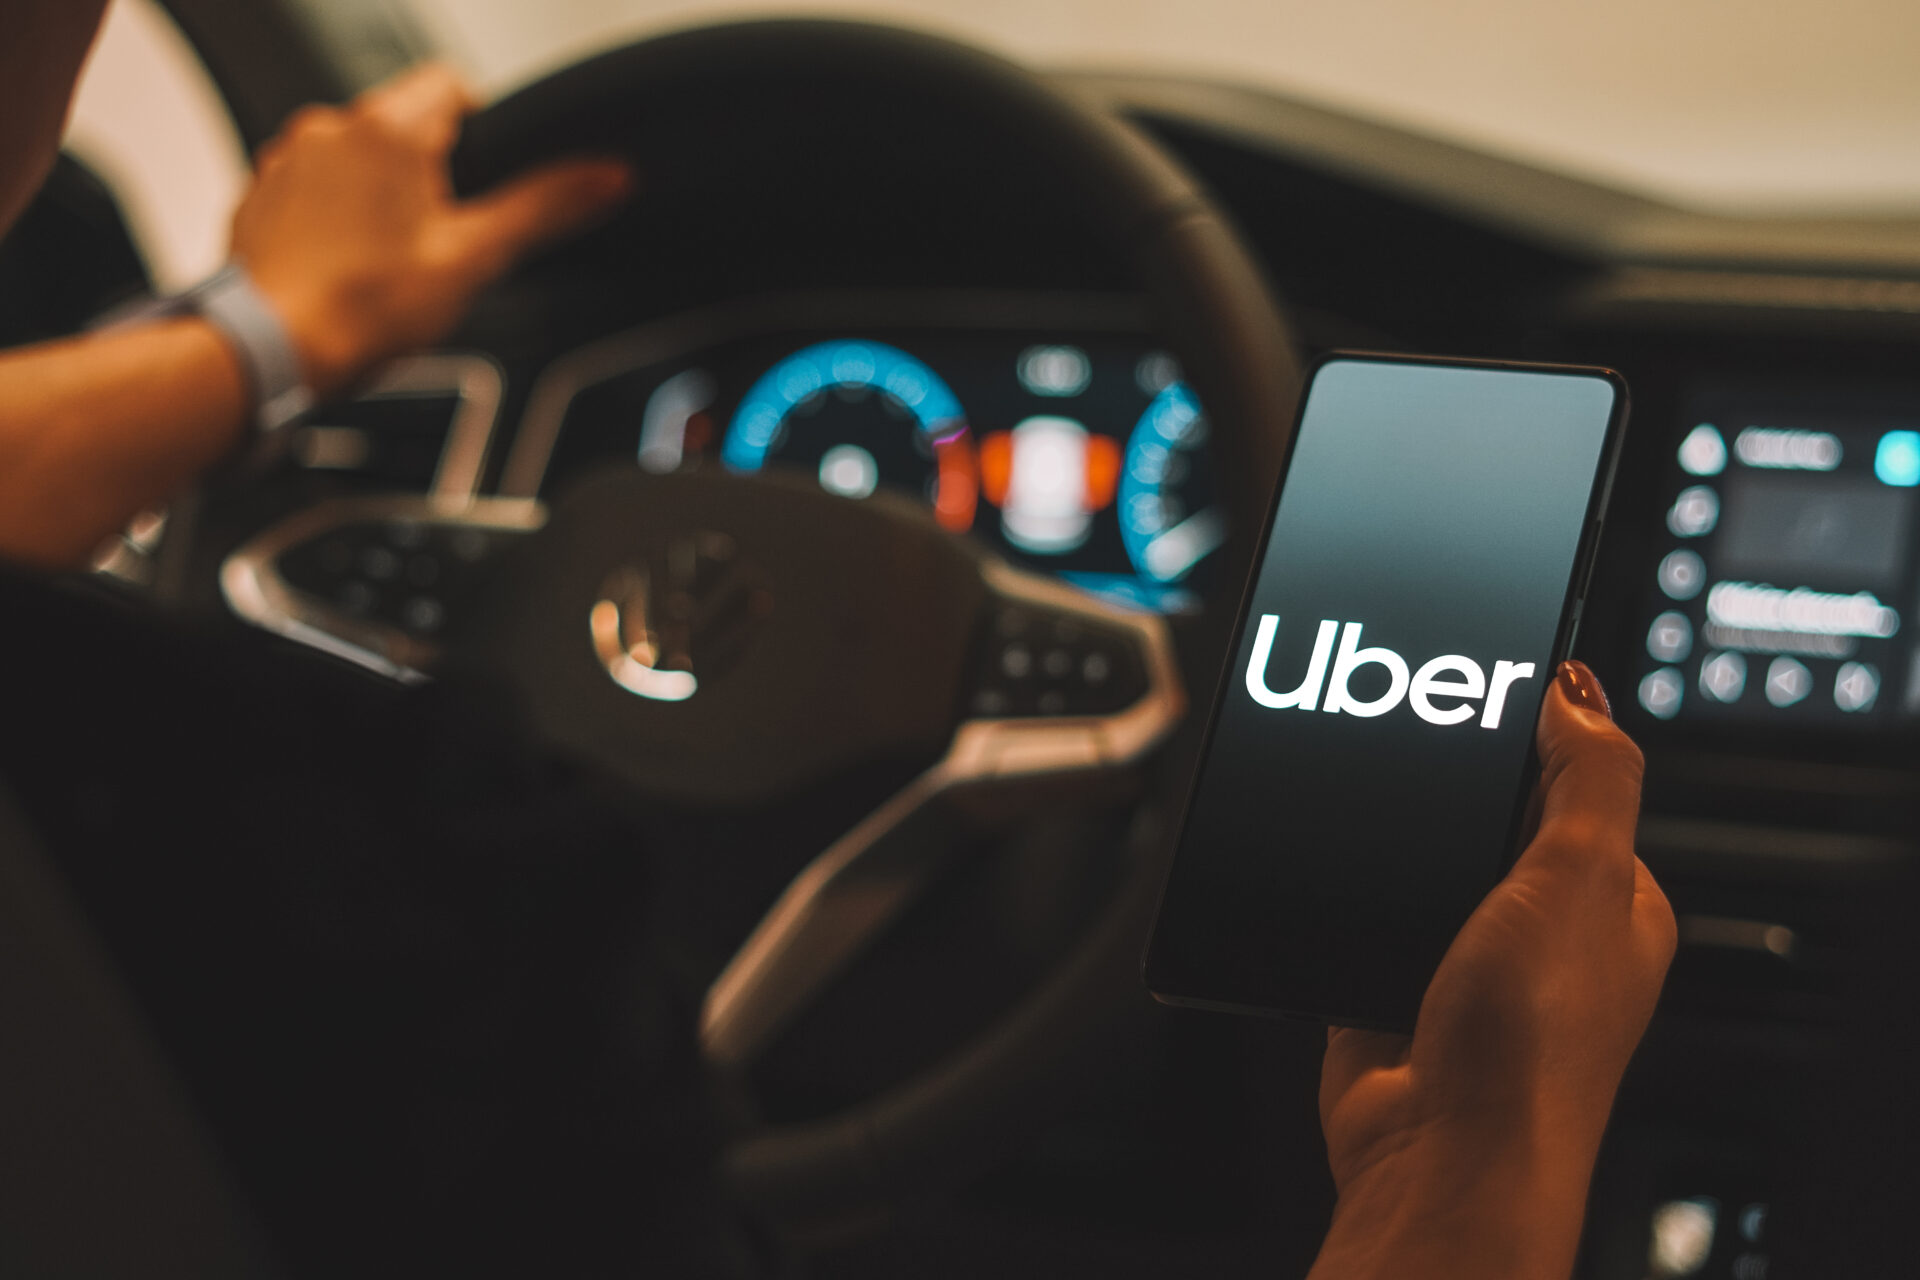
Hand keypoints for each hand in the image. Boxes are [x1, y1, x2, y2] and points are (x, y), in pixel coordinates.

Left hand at [230, 64, 632, 397]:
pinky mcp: (260, 195)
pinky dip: (332, 218)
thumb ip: (545, 208)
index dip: (478, 127)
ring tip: (385, 261)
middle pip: (403, 125)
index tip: (477, 180)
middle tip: (436, 238)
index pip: (451, 84)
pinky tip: (344, 267)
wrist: (274, 349)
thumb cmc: (364, 308)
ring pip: (356, 158)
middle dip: (427, 173)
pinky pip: (313, 189)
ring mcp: (286, 159)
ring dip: (377, 195)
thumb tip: (609, 176)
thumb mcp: (476, 257)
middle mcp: (329, 128)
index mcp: (387, 129)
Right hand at [1310, 661, 1675, 1279]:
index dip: (1538, 741)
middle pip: (1490, 824)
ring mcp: (1463, 966)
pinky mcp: (1391, 988)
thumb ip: (1590, 777)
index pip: (1580, 793)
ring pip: (1418, 868)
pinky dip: (1341, 898)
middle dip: (1449, 796)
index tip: (1487, 694)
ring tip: (1372, 825)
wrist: (1439, 1151)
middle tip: (1410, 755)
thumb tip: (1579, 692)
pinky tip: (1334, 887)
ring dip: (1390, 849)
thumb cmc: (1531, 1047)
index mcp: (1612, 907)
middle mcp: (1541, 937)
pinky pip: (1359, 915)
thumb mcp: (1580, 879)